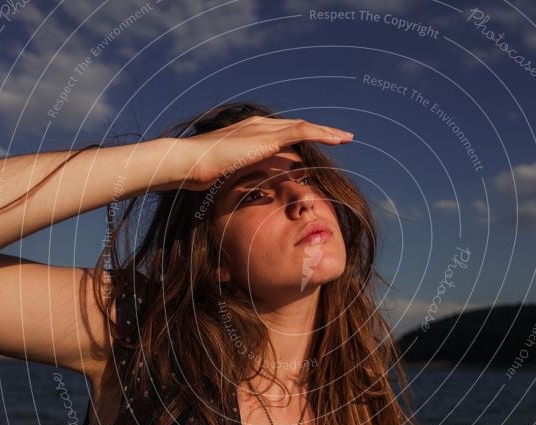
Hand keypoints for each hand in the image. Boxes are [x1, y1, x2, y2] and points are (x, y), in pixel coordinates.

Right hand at [155, 116, 353, 191]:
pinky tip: (336, 138)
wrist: (189, 163)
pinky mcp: (266, 137)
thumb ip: (242, 174)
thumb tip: (251, 186)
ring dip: (326, 131)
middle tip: (341, 137)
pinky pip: (301, 132)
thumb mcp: (227, 174)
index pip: (283, 133)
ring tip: (346, 138)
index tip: (317, 145)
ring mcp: (262, 129)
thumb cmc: (199, 172)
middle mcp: (259, 125)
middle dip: (320, 131)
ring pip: (304, 127)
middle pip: (297, 126)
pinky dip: (320, 134)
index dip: (302, 138)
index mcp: (251, 133)